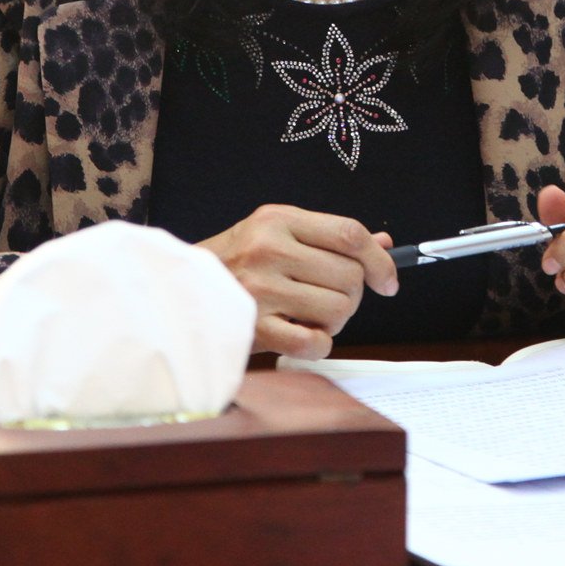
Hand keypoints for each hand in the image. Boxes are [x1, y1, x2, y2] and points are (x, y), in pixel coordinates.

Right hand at [198, 205, 398, 359]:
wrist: (177, 292)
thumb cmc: (235, 263)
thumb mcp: (277, 234)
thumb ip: (329, 238)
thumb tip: (384, 243)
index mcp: (278, 220)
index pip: (349, 233)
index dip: (379, 260)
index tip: (388, 281)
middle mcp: (269, 249)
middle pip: (350, 276)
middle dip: (352, 295)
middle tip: (330, 300)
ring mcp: (261, 289)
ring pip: (339, 310)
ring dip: (333, 321)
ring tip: (308, 316)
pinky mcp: (255, 327)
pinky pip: (316, 343)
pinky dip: (319, 345)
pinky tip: (302, 337)